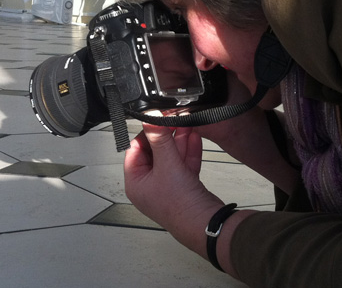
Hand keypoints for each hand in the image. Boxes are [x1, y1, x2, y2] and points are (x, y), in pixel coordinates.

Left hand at [124, 124, 223, 243]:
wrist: (206, 223)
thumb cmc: (180, 206)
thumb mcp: (167, 165)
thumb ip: (159, 139)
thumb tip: (149, 119)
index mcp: (136, 182)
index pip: (135, 150)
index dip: (146, 134)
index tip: (155, 120)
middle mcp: (149, 185)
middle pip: (154, 152)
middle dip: (165, 135)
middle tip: (172, 120)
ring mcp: (167, 186)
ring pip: (170, 157)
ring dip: (178, 141)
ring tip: (186, 124)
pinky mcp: (183, 187)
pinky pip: (183, 165)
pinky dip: (188, 152)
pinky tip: (193, 139)